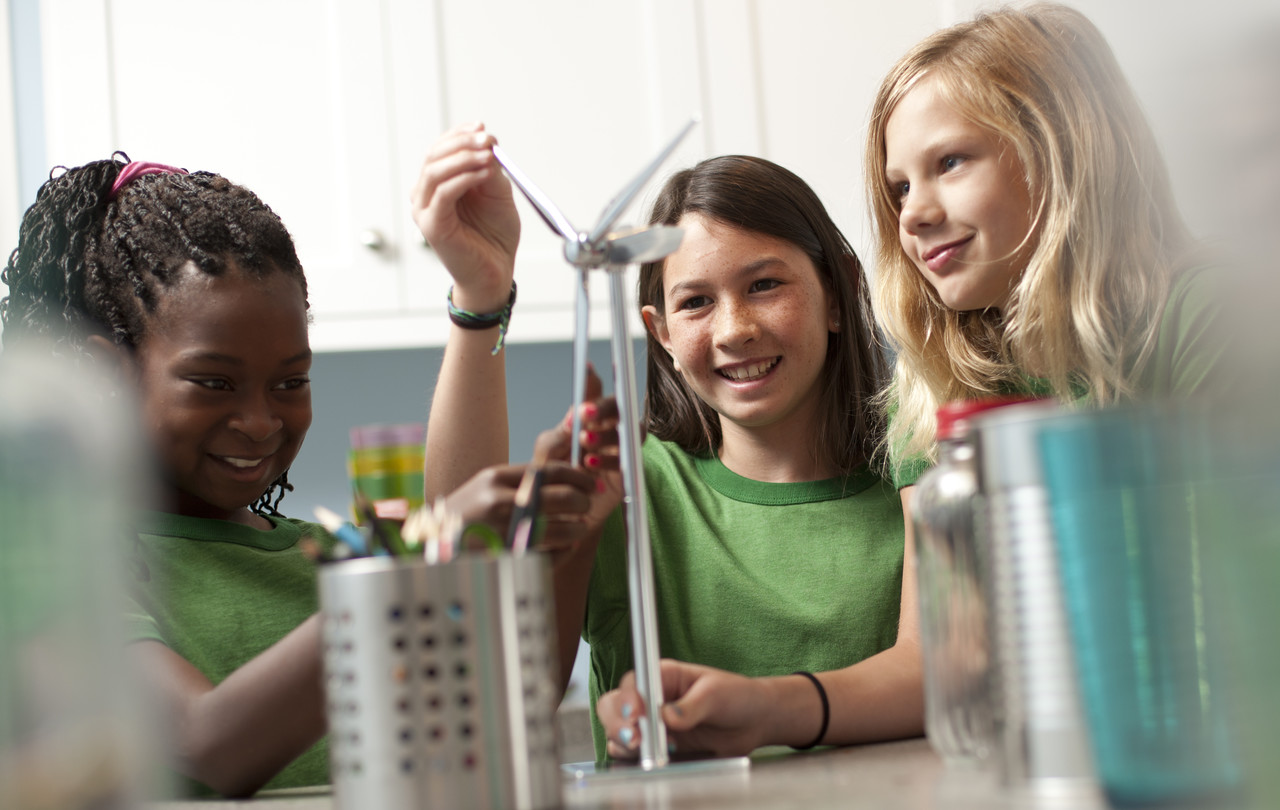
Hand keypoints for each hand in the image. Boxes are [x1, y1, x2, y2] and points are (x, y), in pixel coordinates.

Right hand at [410, 122, 519, 310]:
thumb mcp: (496, 193)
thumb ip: (489, 169)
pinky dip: (464, 178)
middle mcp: (425, 196)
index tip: (482, 127)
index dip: (459, 134)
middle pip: (434, 156)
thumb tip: (487, 142)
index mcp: (437, 185)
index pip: (440, 149)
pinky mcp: (432, 226)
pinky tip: (483, 173)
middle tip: (486, 138)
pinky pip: (443, 194)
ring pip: (435, 172)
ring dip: (463, 158)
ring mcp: (425, 211)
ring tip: (488, 155)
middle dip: (462, 143)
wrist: (495, 272)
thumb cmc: (494, 236)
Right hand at [442, 462, 596, 550]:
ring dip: (579, 528)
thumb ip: (524, 479)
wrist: (432, 549)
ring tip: (578, 528)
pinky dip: (565, 551)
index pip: (551, 471)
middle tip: (586, 505)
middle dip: (583, 502)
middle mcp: (500, 504)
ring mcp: (504, 536)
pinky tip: (564, 547)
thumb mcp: (487, 486)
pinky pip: (553, 556)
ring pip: (564, 529)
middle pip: (564, 498)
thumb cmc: (466, 516)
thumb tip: (571, 474)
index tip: (590, 483)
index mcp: (495, 480)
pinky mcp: (510, 563)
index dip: (579, 476)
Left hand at [533, 365, 623, 535]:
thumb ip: (557, 436)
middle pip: (620, 407)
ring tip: (585, 442)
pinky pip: (629, 459)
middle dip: (605, 406)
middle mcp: (608, 430)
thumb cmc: (551, 480)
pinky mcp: (627, 472)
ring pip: (630, 431)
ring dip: (609, 433)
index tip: (586, 369)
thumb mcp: (546, 456)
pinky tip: (590, 465)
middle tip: (586, 413)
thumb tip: (573, 418)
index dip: (593, 381)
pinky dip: (609, 459)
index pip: (594, 394)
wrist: (558, 517)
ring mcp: (620, 450)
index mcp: (587, 420)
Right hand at [598, 660, 772, 759]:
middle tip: (636, 740)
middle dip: (618, 724)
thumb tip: (667, 717)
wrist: (754, 722)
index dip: (628, 698)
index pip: (633, 683)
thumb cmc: (737, 696)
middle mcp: (652, 699)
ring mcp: (652, 724)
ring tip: (655, 752)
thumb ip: (692, 706)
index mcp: (663, 676)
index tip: (636, 715)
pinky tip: (658, 759)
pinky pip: (634, 755)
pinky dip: (636, 760)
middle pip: (613, 708)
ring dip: (627, 745)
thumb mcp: (717, 694)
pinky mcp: (658, 747)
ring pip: (619, 733)